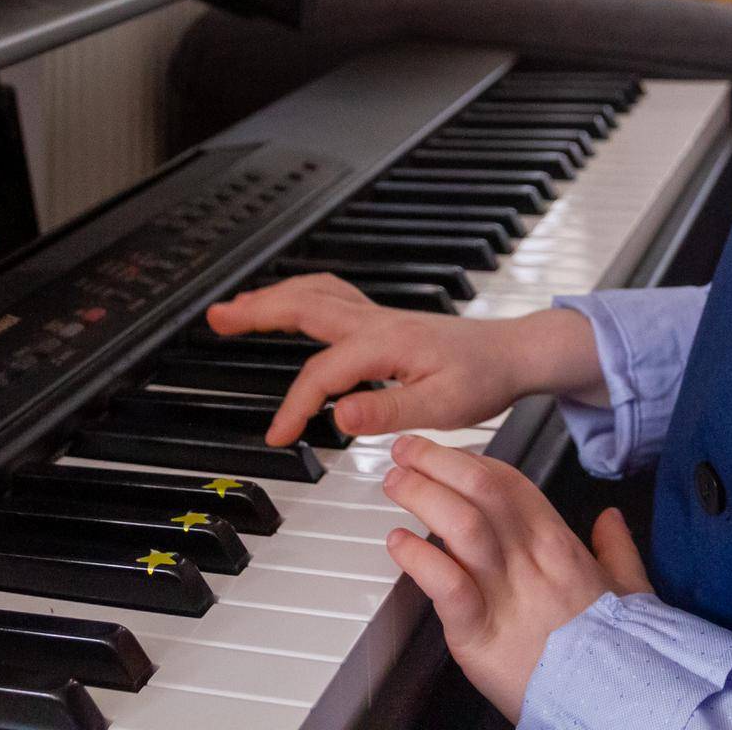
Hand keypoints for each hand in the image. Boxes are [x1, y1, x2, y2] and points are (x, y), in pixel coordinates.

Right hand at [203, 274, 549, 444]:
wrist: (514, 354)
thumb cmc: (484, 379)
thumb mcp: (443, 406)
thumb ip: (389, 411)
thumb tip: (339, 415)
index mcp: (387, 342)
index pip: (323, 373)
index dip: (295, 406)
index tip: (278, 437)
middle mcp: (379, 322)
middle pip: (308, 305)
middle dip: (260, 309)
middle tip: (217, 315)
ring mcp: (381, 318)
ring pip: (319, 294)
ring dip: (276, 297)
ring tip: (237, 307)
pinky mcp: (385, 323)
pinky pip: (334, 299)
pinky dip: (302, 298)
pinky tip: (291, 307)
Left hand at [383, 433, 653, 721]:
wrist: (611, 696)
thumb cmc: (615, 648)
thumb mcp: (629, 586)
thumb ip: (616, 546)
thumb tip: (611, 518)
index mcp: (559, 543)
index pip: (510, 482)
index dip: (473, 460)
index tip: (448, 452)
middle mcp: (530, 558)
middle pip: (481, 489)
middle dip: (438, 461)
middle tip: (408, 449)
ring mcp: (505, 593)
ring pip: (462, 524)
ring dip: (423, 495)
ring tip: (396, 483)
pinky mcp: (479, 633)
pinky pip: (447, 586)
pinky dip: (419, 559)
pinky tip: (398, 543)